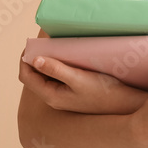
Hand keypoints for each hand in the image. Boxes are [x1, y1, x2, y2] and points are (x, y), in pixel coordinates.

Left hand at [18, 51, 147, 114]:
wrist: (123, 105)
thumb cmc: (102, 91)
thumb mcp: (79, 78)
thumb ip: (56, 69)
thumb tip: (35, 60)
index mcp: (50, 95)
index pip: (26, 76)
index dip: (24, 59)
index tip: (30, 44)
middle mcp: (53, 98)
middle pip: (34, 77)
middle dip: (34, 59)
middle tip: (41, 42)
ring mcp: (63, 97)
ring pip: (45, 77)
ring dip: (45, 62)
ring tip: (53, 47)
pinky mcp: (73, 93)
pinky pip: (57, 79)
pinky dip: (56, 67)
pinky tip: (67, 59)